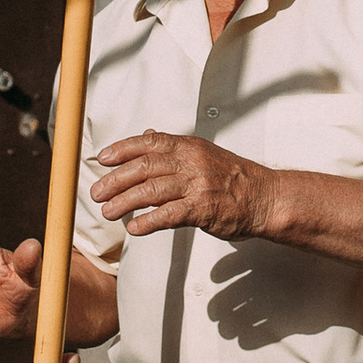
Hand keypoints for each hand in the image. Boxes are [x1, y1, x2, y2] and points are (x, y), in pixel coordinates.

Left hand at [88, 130, 269, 244]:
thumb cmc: (234, 178)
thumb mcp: (203, 153)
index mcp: (189, 146)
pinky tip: (134, 227)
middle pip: (144, 167)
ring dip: (125, 201)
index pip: (149, 143)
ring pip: (151, 190)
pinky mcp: (203, 209)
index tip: (103, 159)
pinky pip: (169, 214)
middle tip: (96, 192)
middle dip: (116, 180)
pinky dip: (149, 221)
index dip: (122, 149)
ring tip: (108, 212)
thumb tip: (148, 135)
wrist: (265, 197)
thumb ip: (174, 147)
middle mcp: (191, 162)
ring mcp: (197, 185)